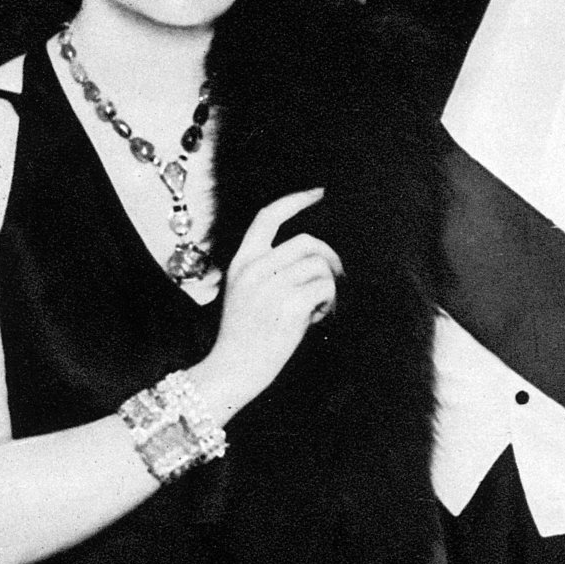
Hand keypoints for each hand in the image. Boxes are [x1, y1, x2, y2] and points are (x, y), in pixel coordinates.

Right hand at [200, 188, 341, 417]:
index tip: (318, 192)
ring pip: (321, 267)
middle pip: (308, 242)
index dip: (296, 200)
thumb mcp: (244, 294)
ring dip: (329, 287)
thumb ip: (269, 270)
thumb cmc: (243, 337)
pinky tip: (317, 319)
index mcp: (242, 262)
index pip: (268, 216)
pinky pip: (326, 289)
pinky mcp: (288, 306)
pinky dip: (330, 304)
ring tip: (319, 309)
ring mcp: (271, 286)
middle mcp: (255, 268)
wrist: (231, 371)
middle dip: (329, 259)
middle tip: (334, 282)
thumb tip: (313, 256)